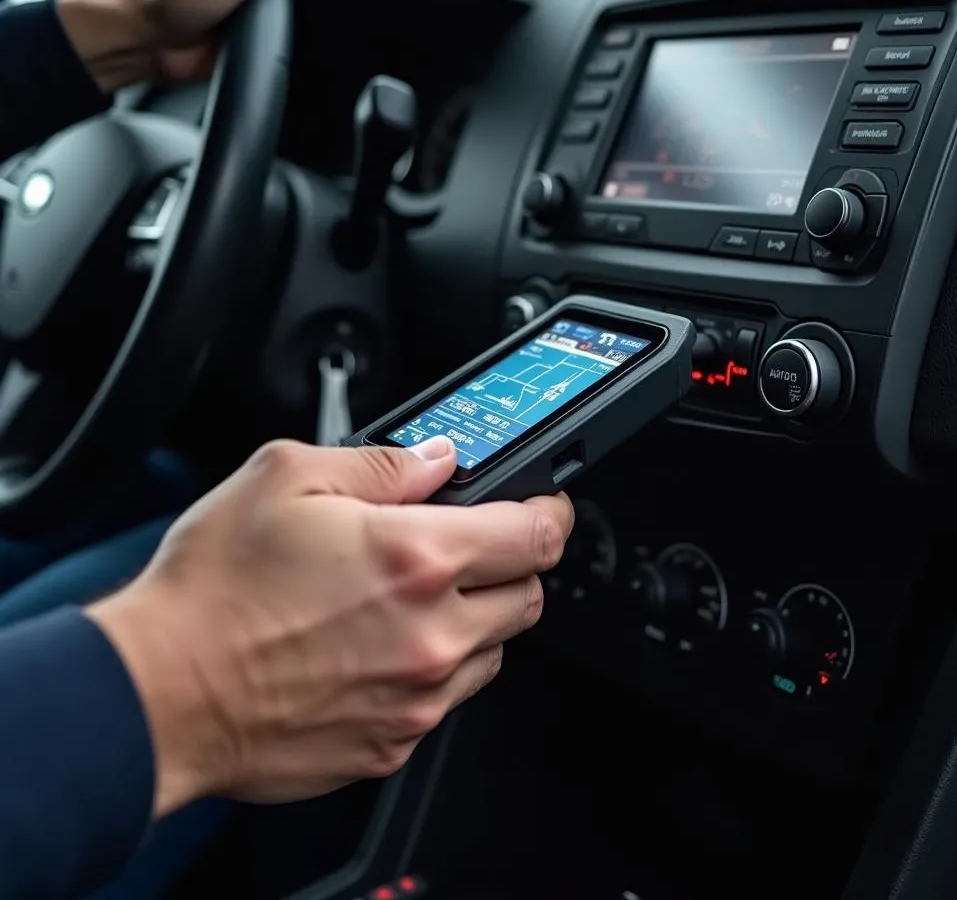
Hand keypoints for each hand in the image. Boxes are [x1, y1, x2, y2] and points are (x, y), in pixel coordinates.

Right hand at [87, 436, 573, 815]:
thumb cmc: (212, 589)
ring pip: (495, 651)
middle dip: (511, 565)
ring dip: (475, 620)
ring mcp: (416, 697)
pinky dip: (436, 670)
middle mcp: (430, 634)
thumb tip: (436, 461)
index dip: (550, 512)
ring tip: (410, 601)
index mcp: (416, 558)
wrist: (159, 690)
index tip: (544, 507)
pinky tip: (382, 648)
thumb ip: (381, 464)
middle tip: (466, 549)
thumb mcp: (287, 477)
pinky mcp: (393, 743)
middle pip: (528, 596)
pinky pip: (448, 700)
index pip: (536, 534)